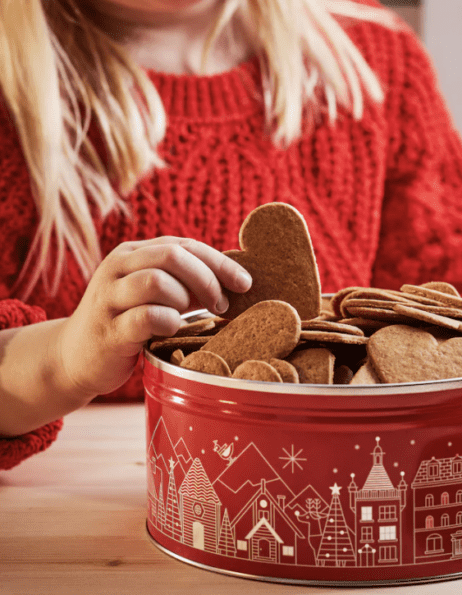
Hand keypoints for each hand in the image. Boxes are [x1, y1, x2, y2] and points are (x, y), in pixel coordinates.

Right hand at [55, 237, 251, 398]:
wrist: (74, 357)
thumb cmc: (127, 322)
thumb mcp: (151, 293)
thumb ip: (182, 281)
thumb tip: (233, 280)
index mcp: (132, 253)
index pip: (185, 245)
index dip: (220, 262)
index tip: (245, 283)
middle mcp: (117, 267)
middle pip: (173, 256)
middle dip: (207, 280)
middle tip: (222, 305)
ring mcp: (109, 297)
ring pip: (157, 281)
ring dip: (186, 300)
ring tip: (191, 317)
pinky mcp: (108, 329)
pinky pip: (146, 317)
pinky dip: (169, 322)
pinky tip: (174, 329)